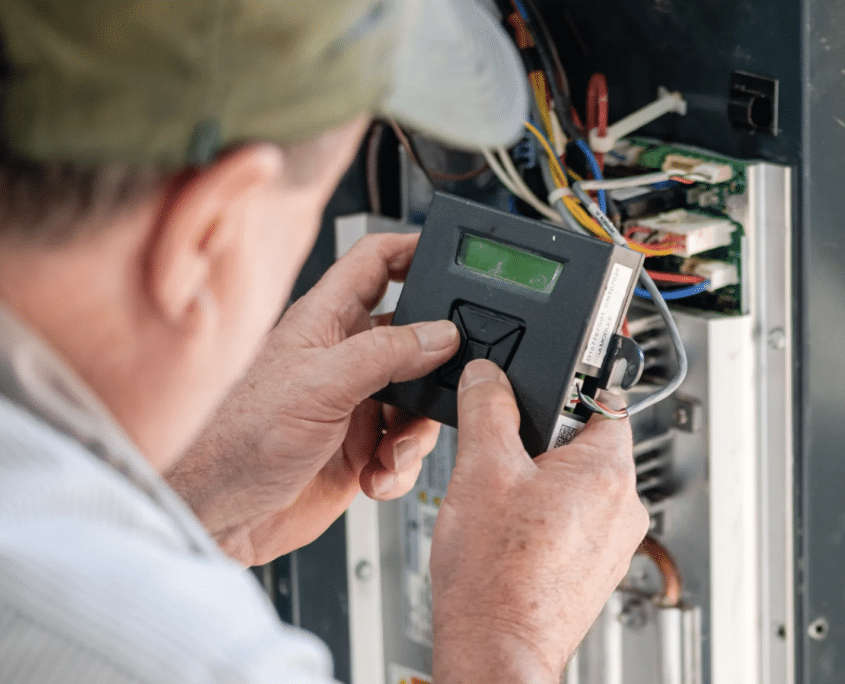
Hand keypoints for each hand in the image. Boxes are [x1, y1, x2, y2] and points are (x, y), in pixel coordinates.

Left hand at [166, 233, 459, 564]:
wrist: (221, 515)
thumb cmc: (239, 439)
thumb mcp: (320, 385)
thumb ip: (385, 354)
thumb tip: (440, 334)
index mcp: (326, 322)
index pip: (375, 263)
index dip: (411, 250)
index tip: (452, 257)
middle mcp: (344, 358)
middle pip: (413, 336)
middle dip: (435, 364)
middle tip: (444, 384)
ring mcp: (355, 404)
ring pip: (418, 398)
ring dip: (417, 431)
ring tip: (393, 451)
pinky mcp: (361, 447)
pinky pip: (405, 446)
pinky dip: (402, 465)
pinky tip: (376, 475)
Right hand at [431, 360, 648, 683]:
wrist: (494, 648)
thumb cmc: (495, 573)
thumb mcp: (481, 467)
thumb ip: (488, 406)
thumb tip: (488, 374)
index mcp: (610, 471)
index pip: (605, 397)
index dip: (567, 385)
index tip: (540, 387)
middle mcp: (626, 508)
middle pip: (587, 442)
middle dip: (543, 439)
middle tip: (502, 455)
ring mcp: (614, 543)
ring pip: (578, 483)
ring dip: (542, 479)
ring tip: (502, 502)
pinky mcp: (596, 569)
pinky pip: (575, 521)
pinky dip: (546, 516)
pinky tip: (511, 533)